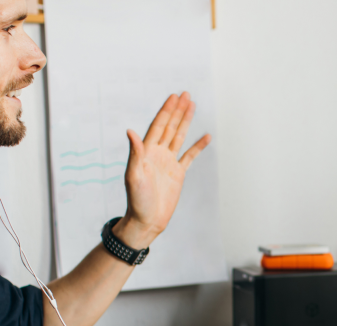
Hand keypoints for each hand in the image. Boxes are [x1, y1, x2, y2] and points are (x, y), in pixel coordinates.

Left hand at [115, 92, 211, 247]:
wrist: (147, 220)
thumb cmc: (137, 200)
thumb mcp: (133, 176)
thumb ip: (135, 153)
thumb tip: (130, 131)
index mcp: (146, 152)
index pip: (158, 126)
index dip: (166, 111)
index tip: (173, 97)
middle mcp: (158, 153)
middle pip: (170, 126)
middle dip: (177, 110)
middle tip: (185, 94)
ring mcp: (168, 162)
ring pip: (179, 136)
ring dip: (185, 121)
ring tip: (192, 105)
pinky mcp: (178, 173)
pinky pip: (190, 156)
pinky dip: (198, 146)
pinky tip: (206, 136)